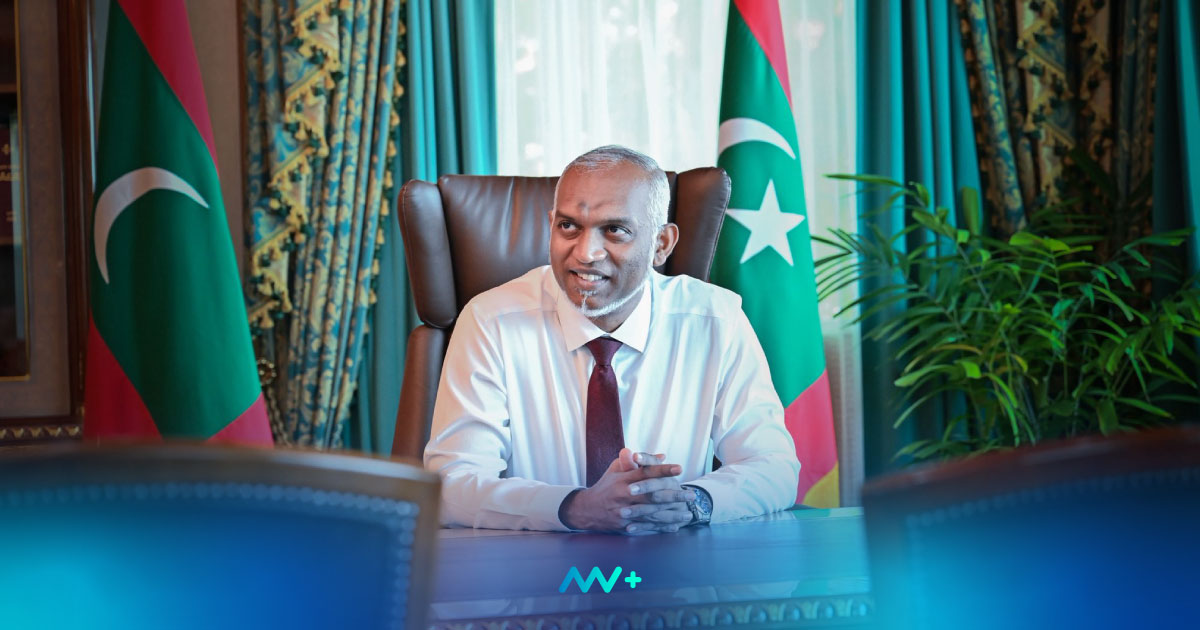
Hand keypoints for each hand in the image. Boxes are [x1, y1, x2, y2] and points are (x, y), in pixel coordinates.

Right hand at [561, 448, 695, 534]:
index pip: (646, 472)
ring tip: (688, 514)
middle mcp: (624, 495)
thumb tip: (661, 454)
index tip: (679, 468)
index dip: (662, 470)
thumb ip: (638, 461)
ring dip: (672, 514)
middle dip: (674, 495)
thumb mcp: (617, 469)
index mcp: (623, 479)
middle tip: (691, 495)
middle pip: (652, 495)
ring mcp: (624, 512)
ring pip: (652, 513)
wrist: (586, 510)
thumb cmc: (606, 486)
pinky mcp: (624, 525)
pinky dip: (661, 527)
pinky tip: (675, 526)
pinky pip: (646, 527)